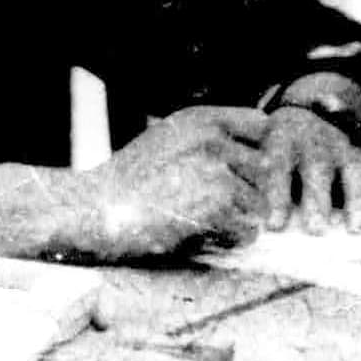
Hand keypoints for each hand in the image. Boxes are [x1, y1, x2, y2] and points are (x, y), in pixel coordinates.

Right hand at [82, 106, 273, 258]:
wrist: (95, 212)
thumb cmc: (130, 182)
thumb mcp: (169, 139)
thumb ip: (211, 139)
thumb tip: (263, 157)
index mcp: (202, 119)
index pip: (262, 126)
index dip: (258, 151)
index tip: (243, 172)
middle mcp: (213, 139)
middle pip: (266, 169)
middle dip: (250, 190)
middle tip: (216, 207)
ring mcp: (216, 171)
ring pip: (259, 202)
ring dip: (239, 218)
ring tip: (203, 222)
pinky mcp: (216, 206)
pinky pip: (246, 229)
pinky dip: (228, 240)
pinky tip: (198, 236)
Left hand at [258, 106, 360, 235]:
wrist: (305, 116)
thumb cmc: (277, 154)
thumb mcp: (260, 155)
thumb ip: (255, 183)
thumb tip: (243, 223)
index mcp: (281, 143)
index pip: (278, 166)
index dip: (277, 194)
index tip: (275, 225)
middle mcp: (316, 145)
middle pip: (318, 168)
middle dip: (318, 198)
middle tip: (317, 229)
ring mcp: (346, 151)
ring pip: (354, 169)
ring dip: (356, 199)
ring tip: (356, 229)